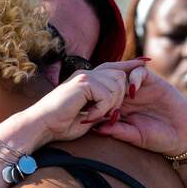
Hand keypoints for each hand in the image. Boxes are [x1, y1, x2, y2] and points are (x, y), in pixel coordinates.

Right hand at [28, 60, 147, 143]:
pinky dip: (101, 109)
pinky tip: (88, 117)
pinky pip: (106, 94)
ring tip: (94, 117)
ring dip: (110, 105)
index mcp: (87, 79)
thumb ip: (102, 109)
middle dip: (120, 96)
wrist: (40, 126)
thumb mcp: (88, 116)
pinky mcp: (83, 83)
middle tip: (108, 115)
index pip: (114, 67)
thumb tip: (116, 111)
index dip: (130, 65)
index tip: (146, 62)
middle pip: (120, 75)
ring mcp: (84, 76)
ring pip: (116, 85)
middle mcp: (86, 73)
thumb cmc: (59, 125)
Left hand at [92, 64, 186, 155]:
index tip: (91, 107)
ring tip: (117, 95)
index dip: (94, 99)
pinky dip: (134, 77)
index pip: (100, 96)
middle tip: (100, 94)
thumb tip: (96, 128)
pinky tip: (133, 90)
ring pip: (121, 73)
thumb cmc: (158, 139)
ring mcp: (139, 87)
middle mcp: (125, 96)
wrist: (184, 136)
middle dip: (102, 85)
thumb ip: (118, 131)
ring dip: (117, 80)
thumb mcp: (135, 137)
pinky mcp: (153, 81)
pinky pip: (139, 71)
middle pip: (107, 80)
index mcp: (117, 108)